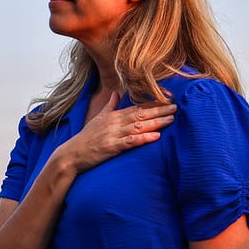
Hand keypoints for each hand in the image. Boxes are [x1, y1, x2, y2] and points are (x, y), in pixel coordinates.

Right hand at [51, 91, 176, 175]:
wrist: (72, 154)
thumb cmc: (86, 138)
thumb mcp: (98, 118)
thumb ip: (110, 106)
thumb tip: (116, 93)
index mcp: (114, 116)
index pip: (137, 107)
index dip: (153, 103)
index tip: (168, 99)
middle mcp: (115, 123)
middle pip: (141, 114)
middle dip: (159, 110)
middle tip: (176, 106)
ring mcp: (114, 135)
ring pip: (139, 126)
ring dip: (156, 122)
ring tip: (171, 119)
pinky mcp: (112, 147)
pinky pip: (131, 142)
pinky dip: (144, 138)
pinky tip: (156, 136)